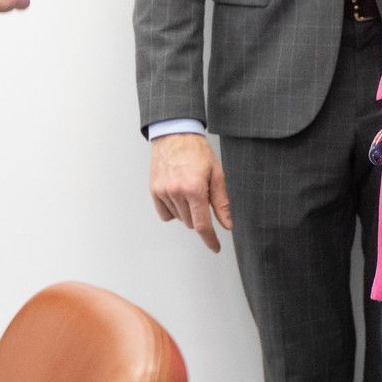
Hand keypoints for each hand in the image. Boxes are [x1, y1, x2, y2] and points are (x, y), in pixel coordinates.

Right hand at [149, 133, 232, 252]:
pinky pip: (165, 214)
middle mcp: (177, 192)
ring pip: (179, 218)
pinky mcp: (154, 190)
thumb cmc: (198, 151)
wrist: (175, 134)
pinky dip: (174, 210)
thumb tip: (227, 224)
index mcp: (195, 189)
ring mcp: (163, 192)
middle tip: (203, 196)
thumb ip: (222, 202)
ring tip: (190, 190)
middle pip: (191, 222)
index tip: (215, 247)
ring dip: (187, 212)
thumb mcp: (217, 174)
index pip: (202, 225)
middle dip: (200, 216)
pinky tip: (178, 195)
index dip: (210, 239)